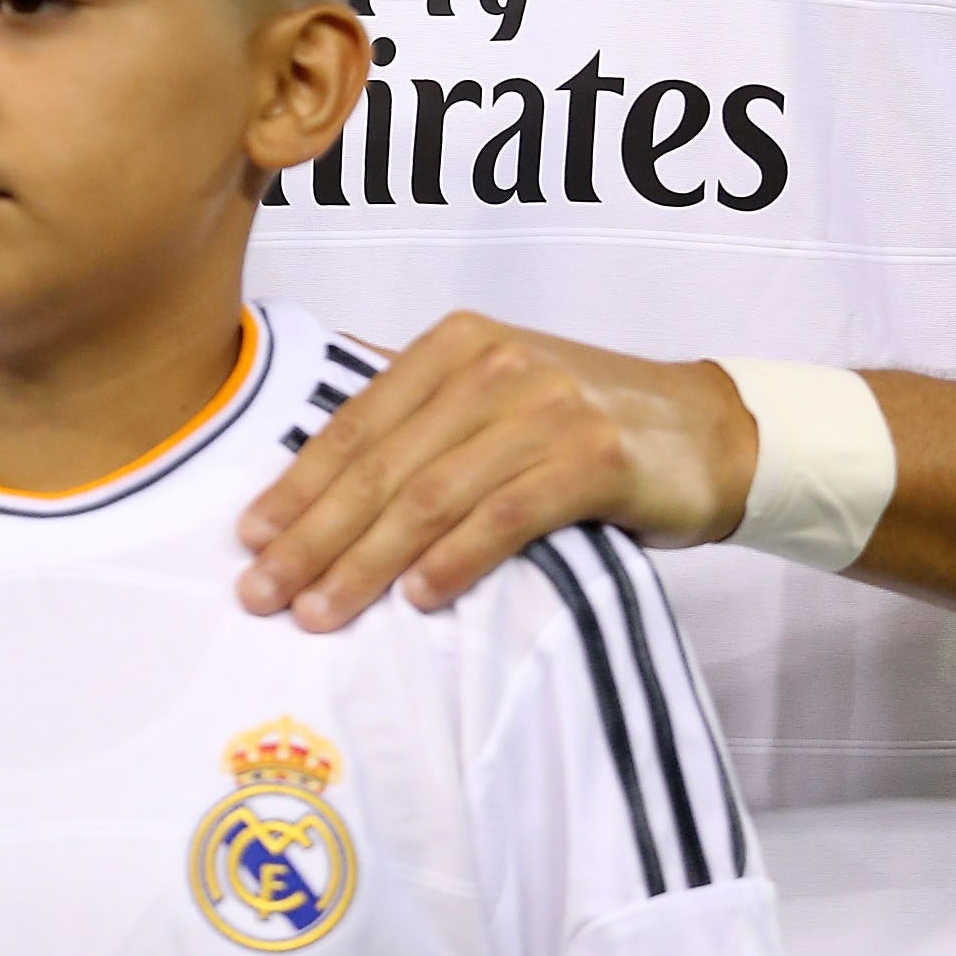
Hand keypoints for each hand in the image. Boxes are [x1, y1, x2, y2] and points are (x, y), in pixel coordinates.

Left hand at [236, 312, 757, 629]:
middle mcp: (495, 362)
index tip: (248, 541)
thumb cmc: (585, 423)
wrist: (706, 430)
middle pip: (384, 463)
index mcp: (457, 343)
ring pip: (432, 494)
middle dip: (313, 534)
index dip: (297, 485)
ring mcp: (546, 406)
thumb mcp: (497, 398)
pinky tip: (417, 597)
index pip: (357, 422)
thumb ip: (424, 422)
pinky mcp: (593, 456)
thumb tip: (314, 483)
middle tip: (261, 594)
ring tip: (318, 612)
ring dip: (366, 560)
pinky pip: (506, 514)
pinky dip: (455, 558)